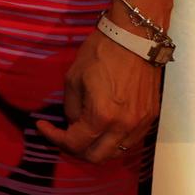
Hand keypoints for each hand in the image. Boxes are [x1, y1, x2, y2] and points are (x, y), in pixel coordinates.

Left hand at [34, 28, 162, 162]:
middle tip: (62, 135)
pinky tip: (102, 127)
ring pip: (116, 152)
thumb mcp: (73, 78)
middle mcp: (124, 126)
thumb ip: (71, 107)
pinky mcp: (151, 117)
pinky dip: (114, 140)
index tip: (43, 126)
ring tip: (82, 132)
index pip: (75, 143)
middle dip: (75, 149)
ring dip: (96, 147)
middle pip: (97, 157)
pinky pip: (130, 140)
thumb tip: (73, 122)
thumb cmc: (101, 52)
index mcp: (102, 116)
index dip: (54, 138)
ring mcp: (140, 123)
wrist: (135, 37)